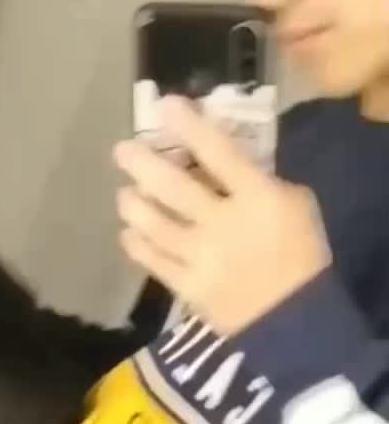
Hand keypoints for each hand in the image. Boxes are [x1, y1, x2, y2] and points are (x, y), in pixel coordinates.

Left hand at [114, 97, 331, 336]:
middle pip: (174, 188)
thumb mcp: (295, 204)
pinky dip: (137, 246)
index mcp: (256, 198)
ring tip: (125, 195)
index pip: (219, 153)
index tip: (165, 105)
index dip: (189, 126)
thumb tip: (220, 165)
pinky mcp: (189, 288)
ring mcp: (202, 258)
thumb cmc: (300, 254)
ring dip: (134, 206)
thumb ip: (260, 181)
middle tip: (122, 151)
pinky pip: (154, 263)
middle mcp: (223, 224)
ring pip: (156, 226)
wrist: (294, 319)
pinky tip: (129, 234)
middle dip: (143, 165)